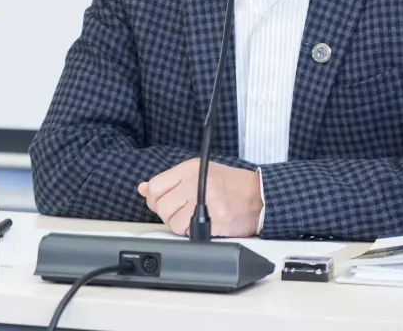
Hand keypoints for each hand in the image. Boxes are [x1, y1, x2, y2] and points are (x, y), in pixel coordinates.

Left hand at [137, 159, 262, 237]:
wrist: (259, 195)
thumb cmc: (230, 184)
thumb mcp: (198, 173)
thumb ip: (170, 181)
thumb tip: (144, 188)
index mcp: (189, 169)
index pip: (155, 187)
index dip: (155, 200)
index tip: (165, 202)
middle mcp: (196, 182)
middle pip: (161, 207)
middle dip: (169, 215)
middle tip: (184, 212)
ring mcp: (207, 201)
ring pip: (173, 223)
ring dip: (182, 225)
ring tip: (198, 216)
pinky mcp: (216, 219)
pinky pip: (191, 233)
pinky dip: (195, 232)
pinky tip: (207, 223)